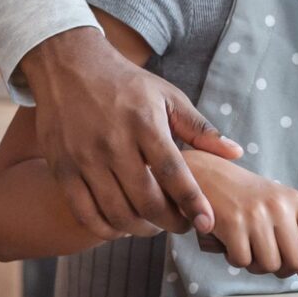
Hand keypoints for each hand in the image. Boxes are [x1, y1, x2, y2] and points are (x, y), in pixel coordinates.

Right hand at [19, 28, 243, 238]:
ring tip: (155, 226)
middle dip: (170, 222)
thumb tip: (236, 153)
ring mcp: (84, 158)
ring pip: (116, 211)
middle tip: (183, 225)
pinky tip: (121, 226)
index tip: (207, 223)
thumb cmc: (128, 85)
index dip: (193, 203)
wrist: (69, 67)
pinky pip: (84, 212)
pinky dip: (105, 228)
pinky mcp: (61, 168)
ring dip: (140, 229)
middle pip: (146, 200)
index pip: (174, 173)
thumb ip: (200, 129)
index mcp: (145, 124)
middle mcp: (113, 143)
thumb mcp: (169, 97)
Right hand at [185, 151, 297, 284]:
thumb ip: (297, 232)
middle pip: (297, 260)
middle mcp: (280, 207)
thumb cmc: (247, 197)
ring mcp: (256, 216)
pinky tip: (232, 244)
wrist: (209, 175)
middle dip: (285, 268)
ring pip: (270, 265)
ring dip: (258, 265)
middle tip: (271, 258)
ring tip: (249, 247)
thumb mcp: (278, 203)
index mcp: (296, 201)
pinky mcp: (233, 225)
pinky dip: (237, 260)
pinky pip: (243, 262)